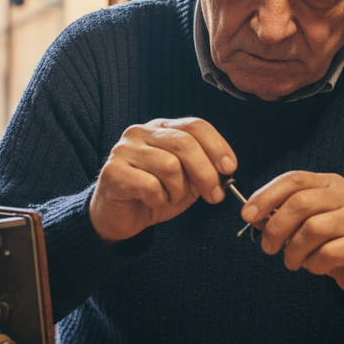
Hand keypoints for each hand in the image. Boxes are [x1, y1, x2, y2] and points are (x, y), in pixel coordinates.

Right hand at [90, 117, 236, 242]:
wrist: (118, 217)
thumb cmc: (153, 195)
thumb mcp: (186, 180)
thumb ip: (203, 169)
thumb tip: (225, 169)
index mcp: (161, 128)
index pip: (195, 125)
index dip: (217, 146)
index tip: (230, 168)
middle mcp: (140, 132)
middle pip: (185, 144)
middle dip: (206, 173)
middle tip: (214, 196)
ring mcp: (123, 150)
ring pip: (169, 166)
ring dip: (178, 190)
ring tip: (170, 198)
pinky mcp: (113, 172)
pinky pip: (150, 185)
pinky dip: (158, 199)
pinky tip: (152, 202)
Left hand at [243, 171, 343, 299]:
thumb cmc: (332, 243)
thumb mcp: (305, 225)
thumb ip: (283, 216)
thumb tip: (254, 216)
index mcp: (330, 184)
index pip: (293, 180)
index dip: (266, 196)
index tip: (247, 215)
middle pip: (300, 203)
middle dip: (276, 228)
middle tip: (268, 248)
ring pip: (313, 229)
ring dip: (294, 250)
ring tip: (292, 261)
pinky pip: (329, 252)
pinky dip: (314, 264)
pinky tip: (316, 267)